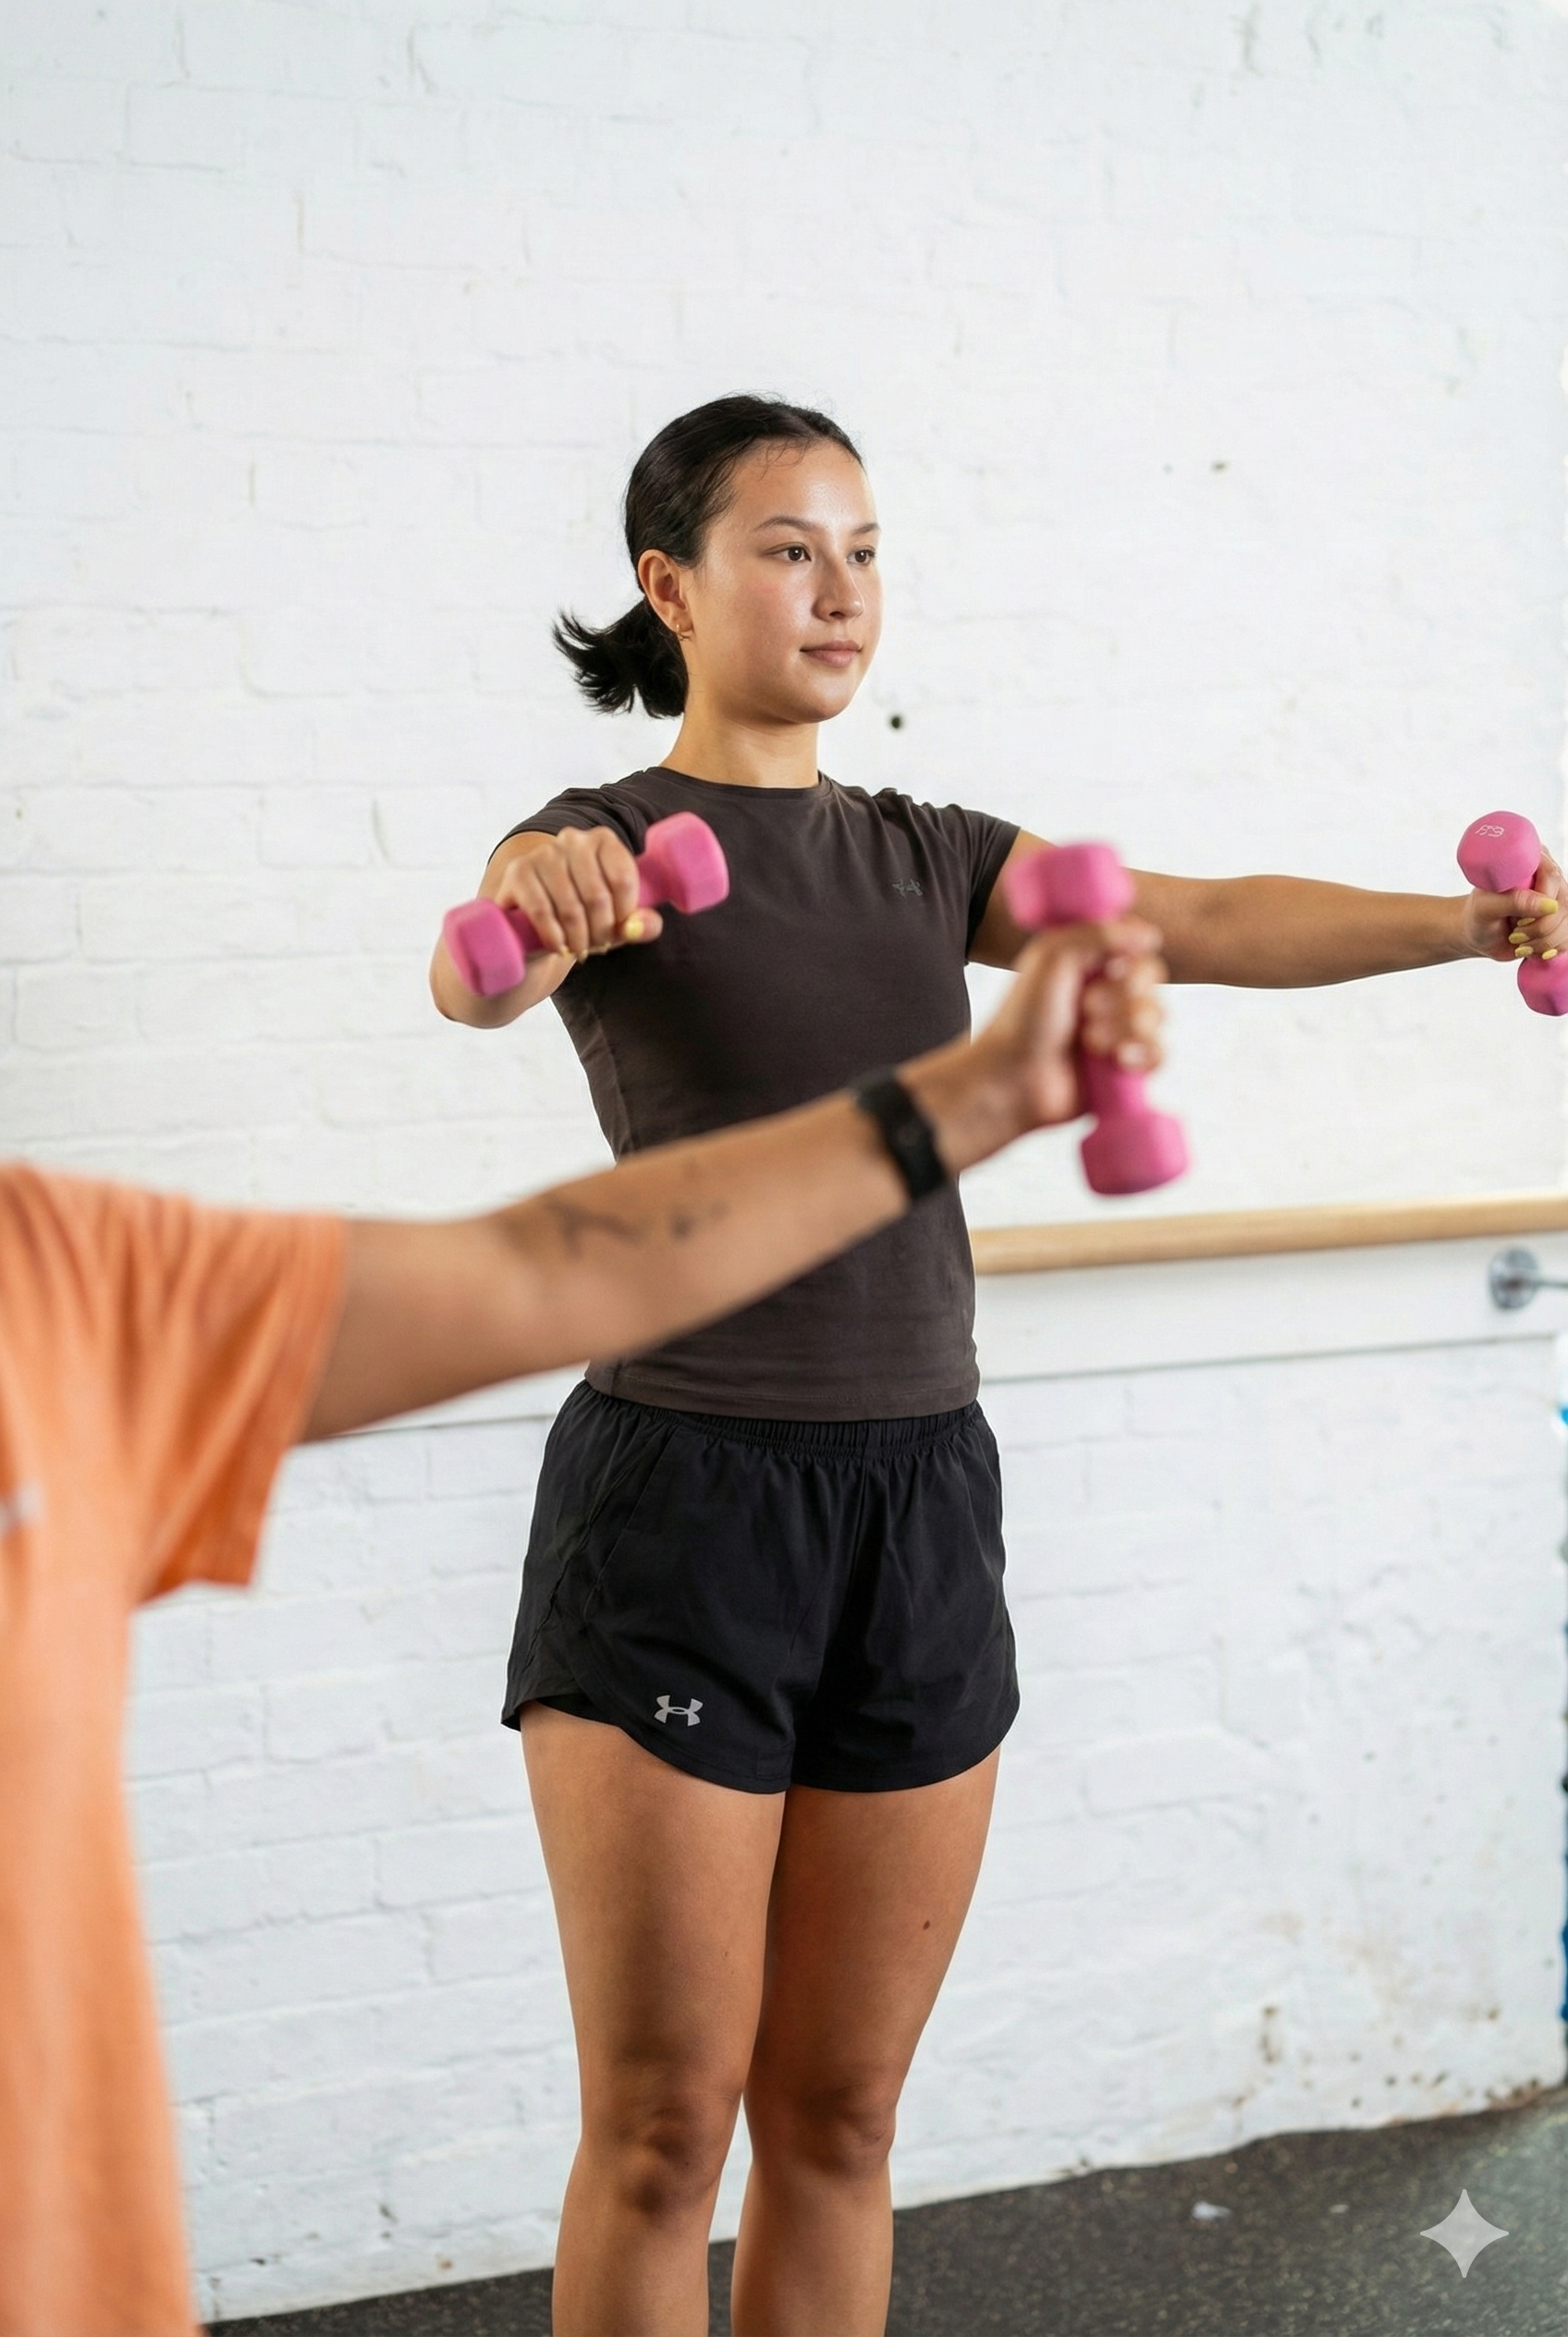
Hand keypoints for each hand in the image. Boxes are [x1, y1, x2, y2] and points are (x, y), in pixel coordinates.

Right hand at [489, 828, 663, 959]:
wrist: (535, 923)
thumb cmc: (585, 917)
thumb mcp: (618, 921)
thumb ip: (641, 924)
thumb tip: (643, 927)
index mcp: (603, 840)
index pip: (623, 878)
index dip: (625, 914)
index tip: (620, 930)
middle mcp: (572, 839)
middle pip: (597, 896)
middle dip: (601, 932)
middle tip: (598, 946)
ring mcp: (542, 853)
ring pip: (570, 907)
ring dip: (578, 939)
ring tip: (579, 948)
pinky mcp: (517, 872)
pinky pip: (542, 911)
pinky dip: (554, 936)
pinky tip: (558, 947)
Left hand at [972, 915, 1167, 1134]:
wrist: (1014, 1078)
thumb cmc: (1024, 1017)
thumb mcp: (1053, 957)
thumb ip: (1099, 933)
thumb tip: (1149, 936)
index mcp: (1088, 961)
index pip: (1136, 944)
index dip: (1133, 954)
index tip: (1114, 966)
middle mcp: (1106, 991)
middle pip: (1151, 977)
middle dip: (1125, 993)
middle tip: (1088, 1005)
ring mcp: (1118, 1028)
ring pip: (1157, 1014)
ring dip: (1125, 1026)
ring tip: (1090, 1040)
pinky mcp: (1126, 1064)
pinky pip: (1159, 1052)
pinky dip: (1142, 1053)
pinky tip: (1117, 1059)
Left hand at [1461, 843, 1567, 965]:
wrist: (1477, 934)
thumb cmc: (1477, 915)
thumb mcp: (1486, 907)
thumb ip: (1513, 901)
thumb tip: (1549, 905)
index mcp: (1531, 863)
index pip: (1552, 875)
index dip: (1540, 900)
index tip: (1519, 918)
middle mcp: (1549, 880)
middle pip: (1562, 904)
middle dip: (1538, 927)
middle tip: (1515, 933)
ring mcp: (1558, 901)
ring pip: (1566, 925)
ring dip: (1542, 941)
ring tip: (1518, 940)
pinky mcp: (1560, 922)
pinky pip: (1566, 939)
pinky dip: (1547, 949)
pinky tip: (1529, 947)